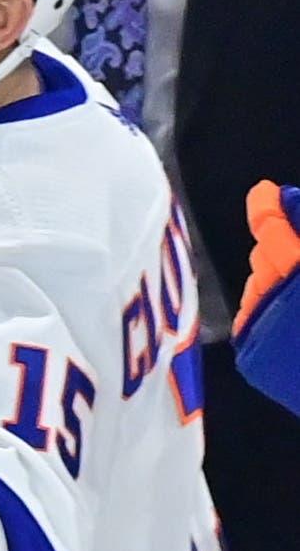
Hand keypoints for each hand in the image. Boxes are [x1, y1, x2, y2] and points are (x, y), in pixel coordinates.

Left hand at [235, 183, 299, 414]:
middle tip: (294, 239)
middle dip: (278, 245)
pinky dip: (270, 310)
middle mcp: (277, 296)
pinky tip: (290, 315)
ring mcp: (263, 329)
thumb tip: (290, 214)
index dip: (266, 207)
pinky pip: (255, 317)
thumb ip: (299, 242)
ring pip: (258, 286)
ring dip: (274, 279)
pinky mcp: (255, 358)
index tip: (265, 192)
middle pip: (263, 255)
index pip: (272, 229)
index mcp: (298, 271)